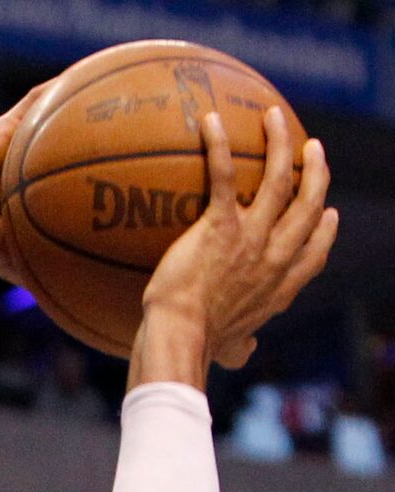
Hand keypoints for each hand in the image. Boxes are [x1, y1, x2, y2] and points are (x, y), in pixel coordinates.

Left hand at [139, 109, 335, 375]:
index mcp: (281, 286)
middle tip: (312, 149)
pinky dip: (218, 145)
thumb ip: (239, 346)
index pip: (315, 252)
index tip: (330, 214)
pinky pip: (221, 175)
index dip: (325, 229)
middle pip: (310, 204)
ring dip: (280, 142)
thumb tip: (240, 356)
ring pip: (278, 176)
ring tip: (274, 118)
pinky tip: (209, 121)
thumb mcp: (229, 349)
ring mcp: (251, 237)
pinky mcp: (220, 226)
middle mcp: (275, 256)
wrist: (180, 339)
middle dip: (316, 172)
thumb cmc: (197, 348)